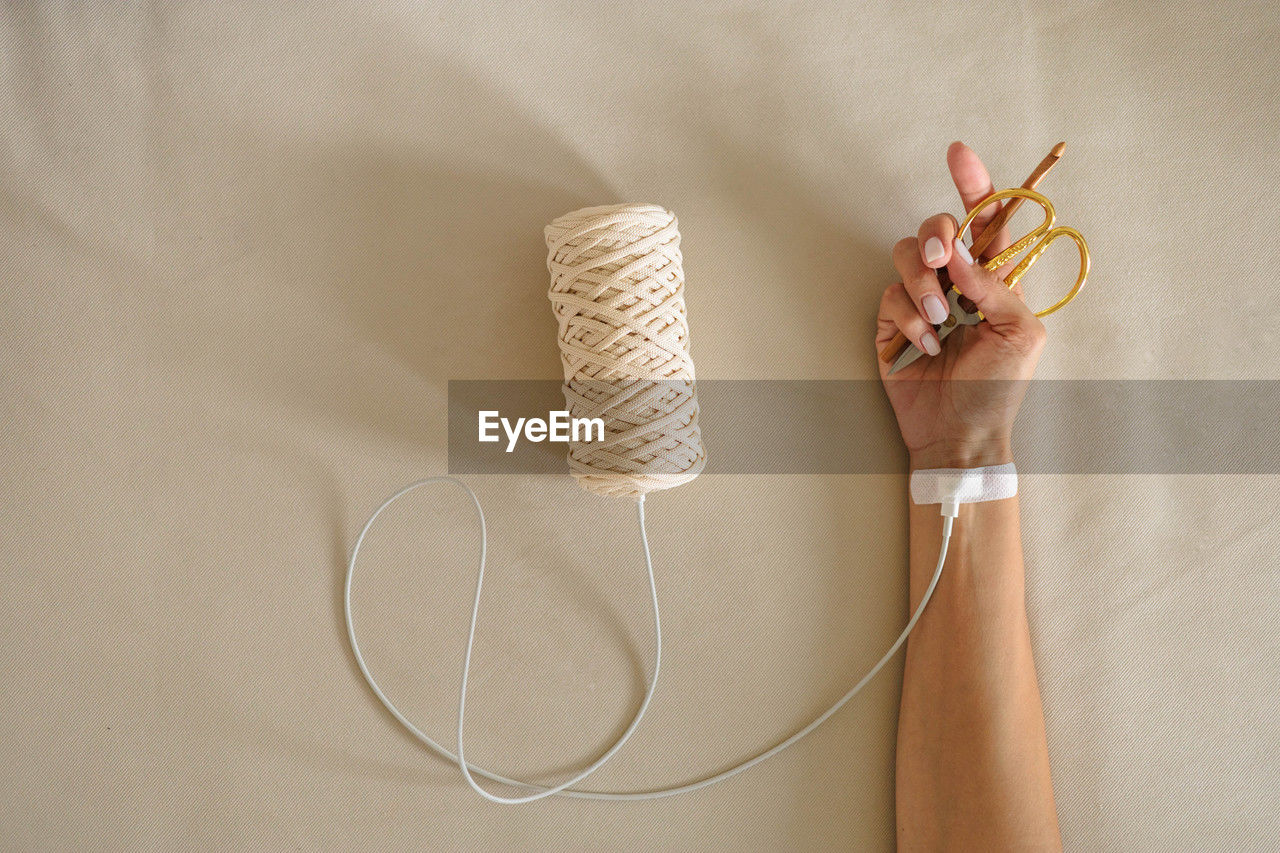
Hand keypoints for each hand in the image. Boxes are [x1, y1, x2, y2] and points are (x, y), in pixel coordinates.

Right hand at [875, 142, 1046, 469]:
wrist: (959, 434)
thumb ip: (995, 286)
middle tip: (943, 265)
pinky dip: (909, 319)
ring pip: (907, 256)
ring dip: (922, 285)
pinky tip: (924, 345)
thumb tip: (960, 254)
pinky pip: (891, 295)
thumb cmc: (998, 389)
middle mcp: (957, 282)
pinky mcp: (893, 323)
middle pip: (938, 228)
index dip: (975, 183)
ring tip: (938, 320)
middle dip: (937, 239)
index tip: (958, 153)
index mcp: (995, 278)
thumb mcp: (1019, 334)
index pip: (986, 219)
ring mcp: (923, 300)